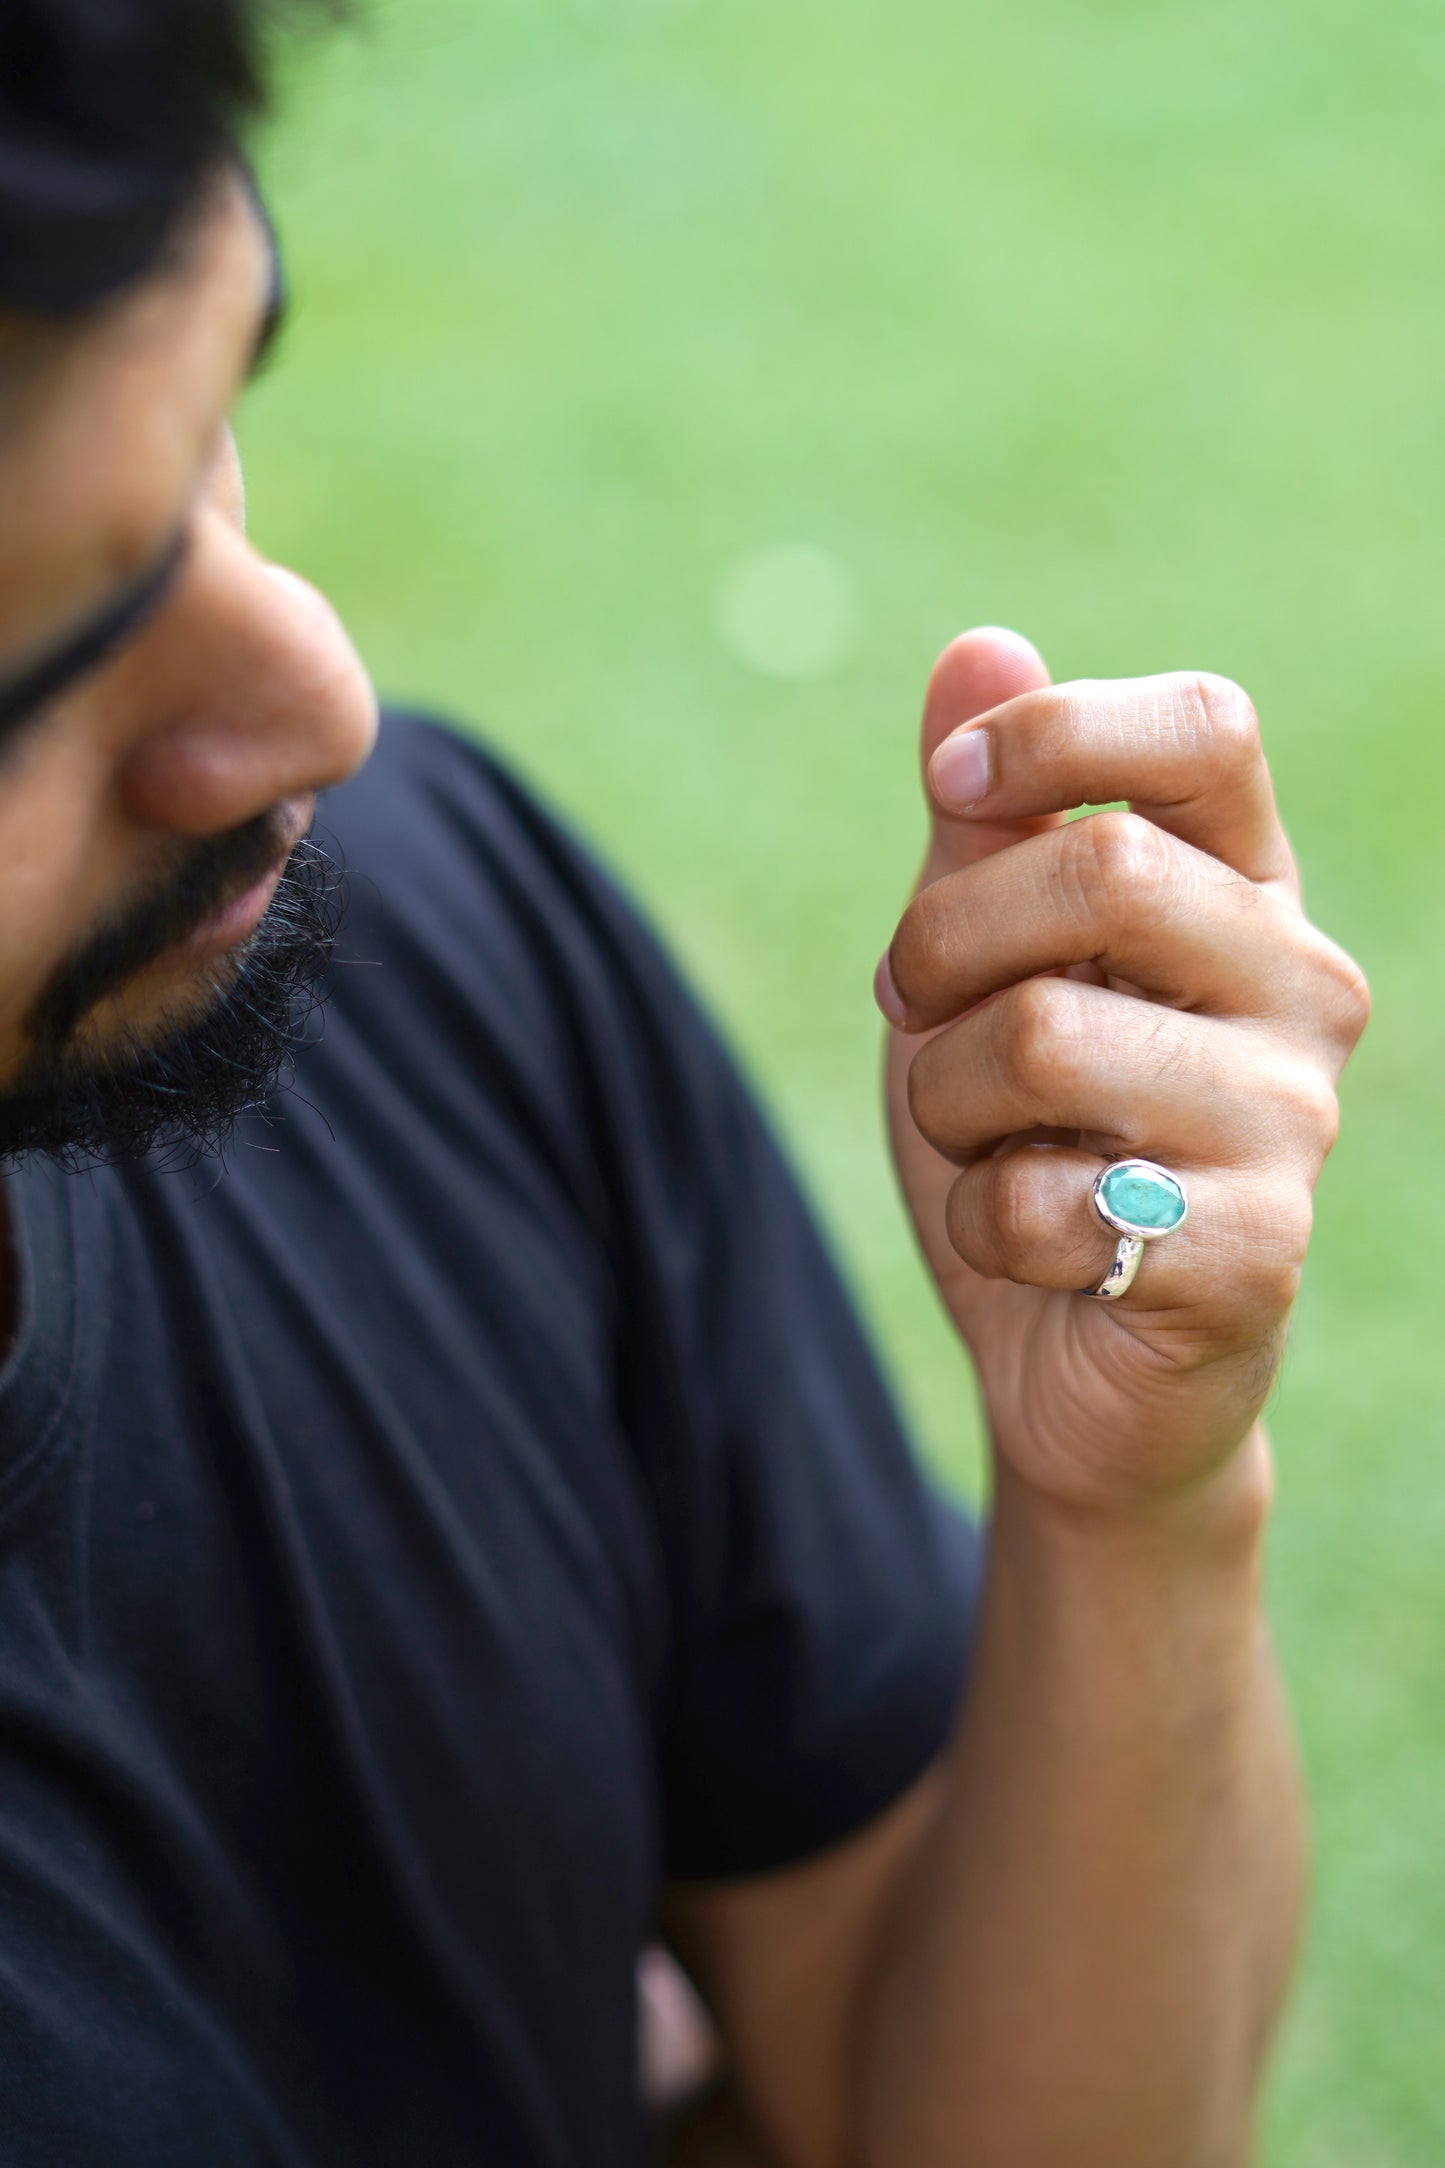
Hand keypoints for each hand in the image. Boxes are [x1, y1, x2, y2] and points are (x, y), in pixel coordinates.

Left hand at [876, 628, 1368, 1517]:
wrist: (1081, 1368)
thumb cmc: (1032, 1141)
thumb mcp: (984, 969)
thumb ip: (986, 827)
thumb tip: (980, 645)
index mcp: (1247, 891)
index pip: (1205, 727)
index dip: (1058, 732)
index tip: (956, 785)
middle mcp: (1303, 986)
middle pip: (1102, 872)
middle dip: (945, 945)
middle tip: (916, 1009)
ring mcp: (1294, 1122)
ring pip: (1045, 1037)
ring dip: (945, 1099)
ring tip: (981, 1145)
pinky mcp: (1256, 1254)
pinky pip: (1045, 1198)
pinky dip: (984, 1224)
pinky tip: (1035, 1247)